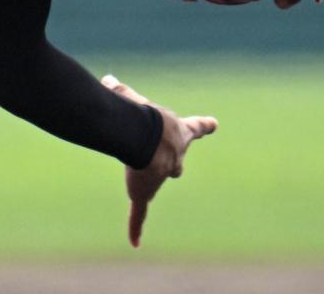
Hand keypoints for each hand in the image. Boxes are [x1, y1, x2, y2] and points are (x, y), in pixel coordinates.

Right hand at [101, 74, 217, 247]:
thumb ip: (121, 91)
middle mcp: (175, 154)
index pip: (194, 127)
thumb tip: (108, 80)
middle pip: (178, 164)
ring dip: (152, 179)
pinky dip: (137, 226)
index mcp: (176, 130)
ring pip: (162, 180)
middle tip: (173, 166)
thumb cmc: (141, 112)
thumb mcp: (131, 97)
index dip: (204, 126)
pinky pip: (141, 213)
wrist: (146, 135)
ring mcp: (162, 175)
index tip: (215, 124)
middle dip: (174, 163)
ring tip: (140, 178)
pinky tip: (136, 242)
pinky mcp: (146, 192)